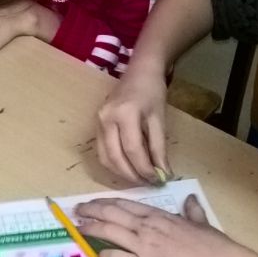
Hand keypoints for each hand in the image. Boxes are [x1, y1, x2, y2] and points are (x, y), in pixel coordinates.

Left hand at [76, 195, 257, 256]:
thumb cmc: (214, 245)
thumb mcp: (201, 222)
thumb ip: (192, 211)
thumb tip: (191, 200)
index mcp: (159, 216)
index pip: (124, 205)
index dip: (104, 203)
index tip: (92, 203)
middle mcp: (147, 227)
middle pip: (111, 214)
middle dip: (91, 211)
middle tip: (77, 211)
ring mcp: (144, 247)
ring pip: (110, 232)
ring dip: (91, 229)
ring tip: (79, 228)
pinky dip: (105, 255)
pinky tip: (99, 255)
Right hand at [96, 68, 170, 183]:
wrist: (138, 72)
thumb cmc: (152, 92)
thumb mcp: (159, 119)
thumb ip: (159, 148)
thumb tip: (162, 174)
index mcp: (124, 113)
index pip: (133, 150)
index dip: (145, 169)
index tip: (158, 180)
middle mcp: (106, 119)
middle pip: (115, 157)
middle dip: (132, 175)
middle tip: (148, 184)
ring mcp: (97, 122)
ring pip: (105, 158)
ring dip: (121, 173)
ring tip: (139, 178)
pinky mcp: (95, 126)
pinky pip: (102, 152)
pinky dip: (114, 164)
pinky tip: (128, 167)